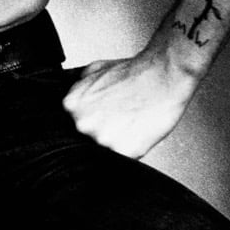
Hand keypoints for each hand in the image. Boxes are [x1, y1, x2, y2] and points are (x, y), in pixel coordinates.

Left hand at [62, 52, 198, 158]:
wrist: (162, 76)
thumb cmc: (133, 73)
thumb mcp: (93, 70)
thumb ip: (76, 87)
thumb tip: (67, 96)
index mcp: (71, 105)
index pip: (69, 128)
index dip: (87, 125)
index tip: (97, 121)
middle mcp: (82, 123)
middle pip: (85, 141)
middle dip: (100, 133)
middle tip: (117, 120)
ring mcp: (101, 139)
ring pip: (104, 151)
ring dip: (115, 142)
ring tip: (129, 123)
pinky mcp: (122, 151)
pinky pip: (123, 160)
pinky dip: (130, 150)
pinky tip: (137, 132)